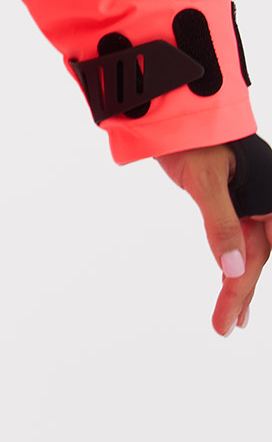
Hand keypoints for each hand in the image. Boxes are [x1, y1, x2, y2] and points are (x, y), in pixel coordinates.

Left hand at [158, 145, 268, 333]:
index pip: (263, 253)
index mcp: (270, 198)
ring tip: (230, 321)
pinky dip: (234, 264)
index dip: (248, 287)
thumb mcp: (205, 181)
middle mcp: (266, 203)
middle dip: (241, 294)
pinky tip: (232, 284)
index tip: (234, 317)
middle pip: (257, 258)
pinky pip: (239, 241)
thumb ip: (221, 223)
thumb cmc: (195, 140)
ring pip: (249, 253)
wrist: (178, 114)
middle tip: (224, 327)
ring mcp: (251, 205)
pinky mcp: (234, 204)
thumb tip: (234, 269)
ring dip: (239, 285)